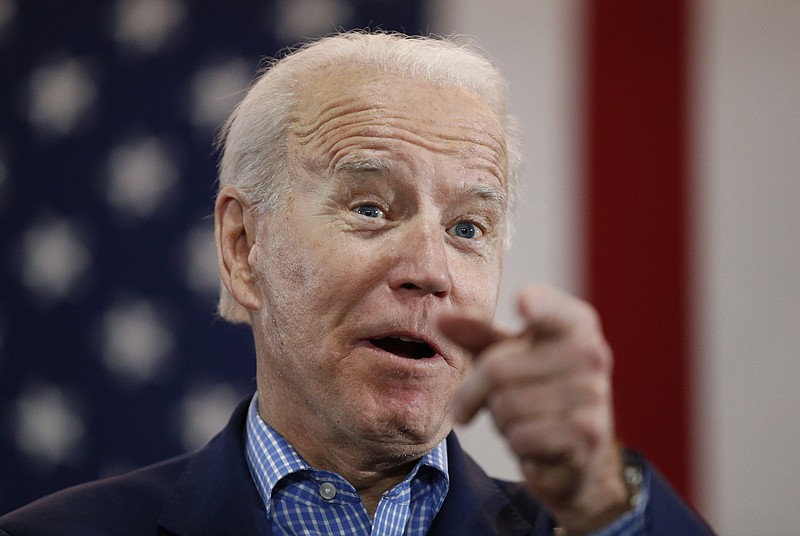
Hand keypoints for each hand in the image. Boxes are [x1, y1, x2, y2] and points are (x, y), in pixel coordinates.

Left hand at [439, 284, 629, 533]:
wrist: (578, 449)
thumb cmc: (535, 387)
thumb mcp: (506, 354)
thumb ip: (476, 333)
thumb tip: (442, 318)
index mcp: (575, 323)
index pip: (550, 309)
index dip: (537, 305)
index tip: (522, 303)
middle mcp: (592, 353)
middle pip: (496, 369)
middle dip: (476, 392)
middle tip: (480, 403)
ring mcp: (595, 393)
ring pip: (506, 406)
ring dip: (500, 420)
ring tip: (521, 419)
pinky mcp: (589, 432)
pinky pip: (521, 436)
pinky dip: (517, 443)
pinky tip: (536, 441)